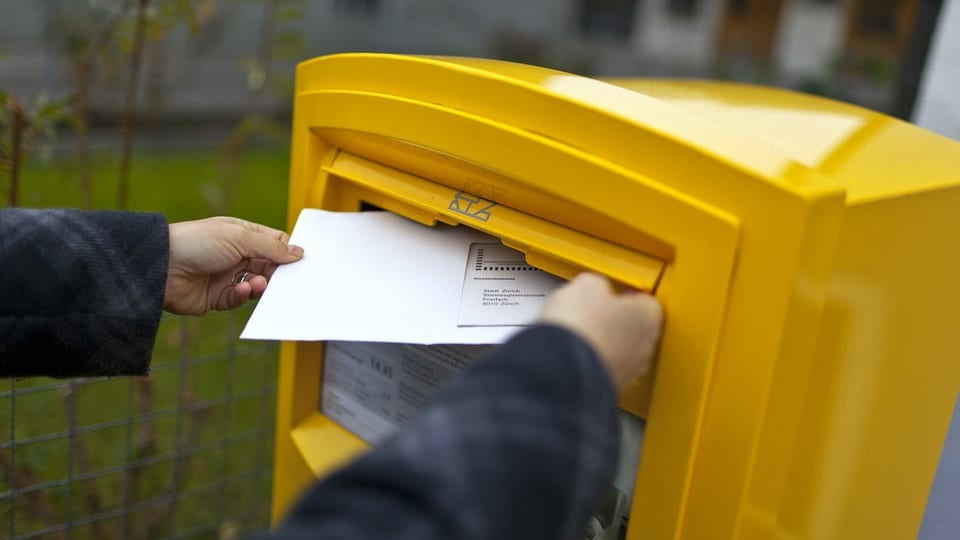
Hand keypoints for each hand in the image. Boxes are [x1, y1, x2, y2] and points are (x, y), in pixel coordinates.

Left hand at [164, 217, 303, 315]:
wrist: (160, 266)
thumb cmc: (196, 242)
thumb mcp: (239, 238)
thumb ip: (271, 247)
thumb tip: (299, 252)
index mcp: (242, 235)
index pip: (274, 243)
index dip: (287, 252)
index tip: (301, 262)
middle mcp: (236, 255)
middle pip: (269, 266)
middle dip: (277, 274)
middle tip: (287, 280)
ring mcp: (226, 276)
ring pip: (256, 285)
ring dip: (260, 286)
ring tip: (257, 285)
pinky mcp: (217, 297)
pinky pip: (239, 299)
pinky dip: (242, 295)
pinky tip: (240, 290)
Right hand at [538, 273, 662, 392]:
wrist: (561, 370)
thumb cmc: (580, 327)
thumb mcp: (586, 285)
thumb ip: (598, 285)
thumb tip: (594, 290)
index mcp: (648, 316)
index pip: (647, 301)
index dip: (626, 295)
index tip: (612, 292)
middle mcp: (645, 348)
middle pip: (634, 328)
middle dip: (615, 320)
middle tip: (592, 311)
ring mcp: (628, 373)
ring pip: (618, 352)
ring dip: (602, 343)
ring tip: (577, 333)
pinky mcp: (607, 389)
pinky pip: (601, 369)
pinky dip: (589, 362)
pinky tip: (570, 354)